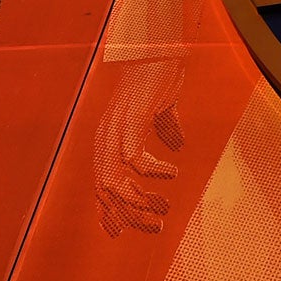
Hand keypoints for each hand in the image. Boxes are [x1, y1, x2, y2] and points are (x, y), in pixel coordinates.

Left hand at [93, 65, 185, 235]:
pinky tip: (172, 172)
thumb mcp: (162, 111)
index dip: (109, 213)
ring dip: (139, 200)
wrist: (162, 46)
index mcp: (108, 141)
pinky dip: (153, 171)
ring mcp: (114, 130)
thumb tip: (178, 149)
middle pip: (106, 192)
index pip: (101, 187)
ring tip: (164, 206)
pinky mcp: (129, 120)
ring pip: (114, 182)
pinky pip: (135, 158)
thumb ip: (167, 130)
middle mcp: (104, 139)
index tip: (123, 234)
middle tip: (158, 226)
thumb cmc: (160, 76)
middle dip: (131, 215)